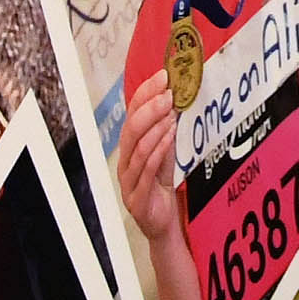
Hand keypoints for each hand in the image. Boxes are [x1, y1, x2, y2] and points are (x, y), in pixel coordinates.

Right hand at [115, 69, 184, 252]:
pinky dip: (158, 150)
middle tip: (168, 93)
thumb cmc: (160, 186)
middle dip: (149, 107)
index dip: (145, 94)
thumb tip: (174, 101)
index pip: (132, 114)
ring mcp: (128, 180)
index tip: (162, 76)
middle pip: (131, 129)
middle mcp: (124, 161)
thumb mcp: (164, 154)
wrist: (161, 223)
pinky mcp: (137, 197)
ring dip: (155, 126)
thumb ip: (165, 132)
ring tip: (171, 112)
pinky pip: (146, 170)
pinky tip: (170, 136)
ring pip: (137, 148)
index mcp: (129, 148)